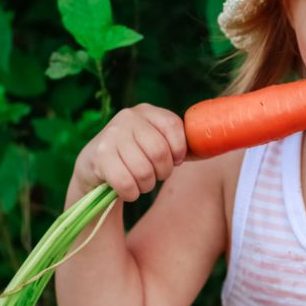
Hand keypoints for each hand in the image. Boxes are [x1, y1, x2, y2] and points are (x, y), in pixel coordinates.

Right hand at [73, 104, 188, 201]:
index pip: (172, 125)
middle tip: (157, 176)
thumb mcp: (155, 142)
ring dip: (146, 185)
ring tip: (142, 183)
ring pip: (143, 170)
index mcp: (146, 111)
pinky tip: (128, 191)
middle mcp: (127, 118)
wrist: (95, 165)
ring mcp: (110, 136)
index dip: (179, 148)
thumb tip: (211, 146)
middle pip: (159, 151)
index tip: (177, 161)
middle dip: (163, 171)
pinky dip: (131, 193)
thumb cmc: (136, 155)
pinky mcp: (99, 157)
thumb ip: (178, 143)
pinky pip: (125, 183)